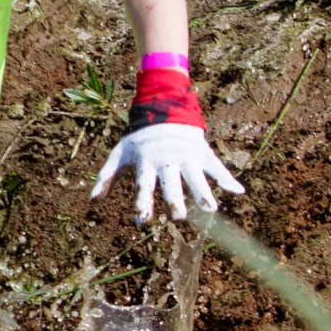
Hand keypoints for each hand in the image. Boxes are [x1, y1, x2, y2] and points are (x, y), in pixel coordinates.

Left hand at [91, 124, 244, 222]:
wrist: (163, 110)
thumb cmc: (138, 140)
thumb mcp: (119, 155)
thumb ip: (106, 178)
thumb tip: (92, 202)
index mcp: (146, 163)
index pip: (143, 186)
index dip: (142, 203)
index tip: (141, 221)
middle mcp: (167, 161)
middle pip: (172, 183)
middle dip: (175, 200)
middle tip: (178, 218)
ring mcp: (186, 156)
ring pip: (196, 177)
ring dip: (203, 193)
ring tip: (210, 209)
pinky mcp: (202, 152)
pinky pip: (217, 167)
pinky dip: (227, 178)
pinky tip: (238, 192)